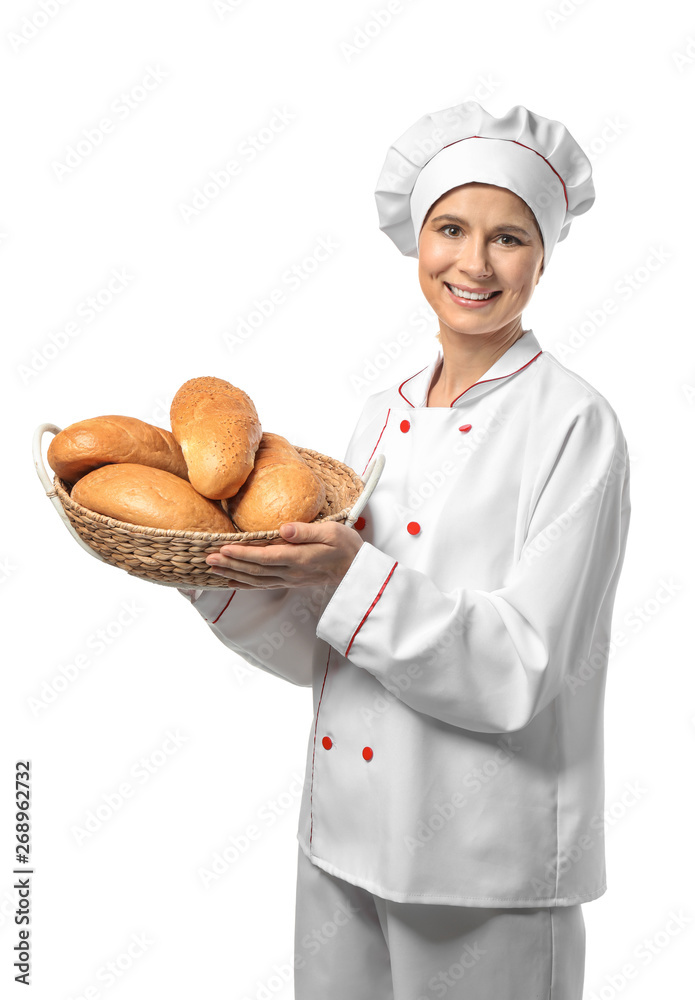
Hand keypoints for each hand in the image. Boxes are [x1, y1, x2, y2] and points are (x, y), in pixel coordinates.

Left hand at [205, 521, 363, 589]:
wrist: (357, 570)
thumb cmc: (346, 546)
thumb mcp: (332, 531)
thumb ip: (307, 531)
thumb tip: (284, 528)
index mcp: (300, 558)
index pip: (266, 557)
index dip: (244, 554)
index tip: (224, 548)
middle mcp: (292, 573)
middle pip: (255, 570)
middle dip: (231, 564)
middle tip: (208, 558)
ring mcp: (290, 580)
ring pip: (256, 580)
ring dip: (233, 574)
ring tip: (212, 568)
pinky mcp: (290, 582)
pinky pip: (262, 585)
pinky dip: (244, 584)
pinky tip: (231, 580)